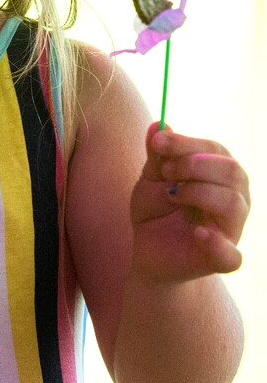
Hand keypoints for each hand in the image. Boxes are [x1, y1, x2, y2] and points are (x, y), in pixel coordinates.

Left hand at [129, 122, 249, 283]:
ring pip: (233, 202)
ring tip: (172, 194)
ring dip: (197, 192)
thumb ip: (158, 154)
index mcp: (220, 173)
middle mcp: (234, 197)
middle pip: (231, 170)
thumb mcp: (152, 177)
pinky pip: (232, 255)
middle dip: (193, 165)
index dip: (186, 142)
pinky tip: (198, 233)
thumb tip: (158, 124)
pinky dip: (216, 244)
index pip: (215, 149)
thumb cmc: (157, 208)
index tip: (158, 142)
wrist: (148, 249)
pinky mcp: (222, 258)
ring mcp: (231, 228)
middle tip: (166, 173)